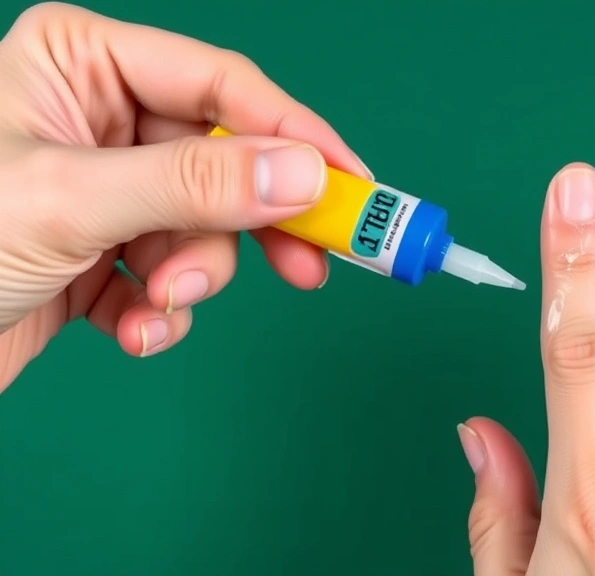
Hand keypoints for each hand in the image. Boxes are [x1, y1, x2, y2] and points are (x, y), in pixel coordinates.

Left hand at [0, 3, 369, 388]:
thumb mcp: (71, 200)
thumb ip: (193, 183)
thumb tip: (302, 173)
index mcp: (81, 63)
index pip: (223, 85)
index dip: (296, 134)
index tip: (352, 185)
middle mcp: (99, 117)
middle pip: (225, 161)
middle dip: (250, 224)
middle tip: (315, 266)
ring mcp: (106, 188)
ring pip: (204, 226)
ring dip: (192, 276)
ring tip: (159, 304)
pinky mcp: (105, 253)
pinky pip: (171, 272)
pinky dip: (161, 311)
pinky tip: (130, 331)